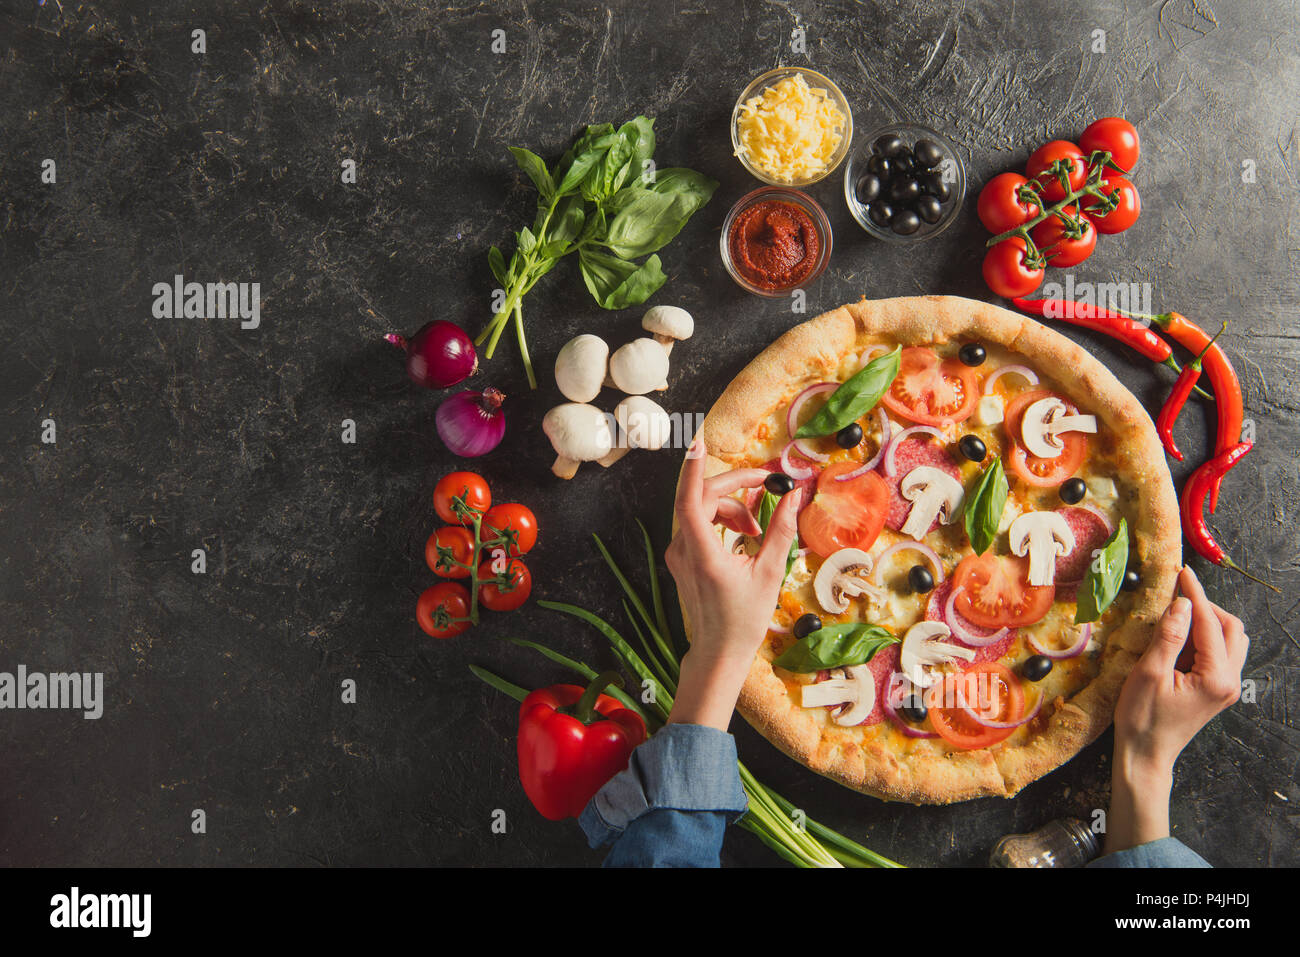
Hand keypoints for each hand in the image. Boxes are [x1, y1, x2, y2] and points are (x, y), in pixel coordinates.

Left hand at [663, 437, 800, 729]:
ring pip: (701, 510)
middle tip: (766, 486)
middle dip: (735, 488)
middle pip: (703, 498)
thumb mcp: (770, 574)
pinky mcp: (681, 557)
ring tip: (757, 530)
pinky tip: (744, 536)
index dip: (693, 468)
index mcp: (703, 554)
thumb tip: (795, 496)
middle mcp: (683, 550)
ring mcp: (678, 553)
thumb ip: (782, 531)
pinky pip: (698, 524)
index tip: (698, 442)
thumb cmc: (744, 619)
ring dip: (731, 509)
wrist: (718, 652)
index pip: (690, 500)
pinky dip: (722, 521)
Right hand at [1105, 565, 1246, 852]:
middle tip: (1178, 596)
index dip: (1196, 595)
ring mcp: (1226, 688)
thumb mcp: (1149, 673)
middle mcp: (1230, 681)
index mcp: (1216, 676)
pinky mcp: (1216, 691)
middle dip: (1207, 608)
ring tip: (1178, 617)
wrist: (1145, 755)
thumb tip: (1182, 604)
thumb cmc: (1142, 719)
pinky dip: (1204, 639)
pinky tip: (1180, 639)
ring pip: (1231, 641)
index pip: (1210, 623)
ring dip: (1208, 623)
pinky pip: (1220, 654)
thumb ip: (1169, 637)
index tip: (1182, 573)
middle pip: (1232, 629)